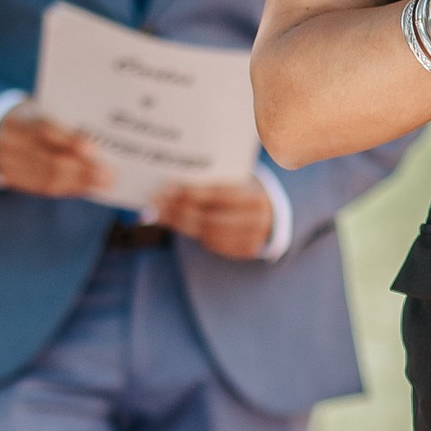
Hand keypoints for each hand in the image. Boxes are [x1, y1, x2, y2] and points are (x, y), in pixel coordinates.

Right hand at [0, 109, 110, 198]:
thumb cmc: (31, 120)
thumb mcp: (41, 111)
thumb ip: (63, 123)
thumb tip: (95, 144)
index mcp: (20, 121)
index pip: (46, 131)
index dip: (69, 141)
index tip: (92, 149)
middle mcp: (12, 143)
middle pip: (49, 160)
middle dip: (82, 170)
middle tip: (108, 175)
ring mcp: (9, 164)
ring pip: (47, 179)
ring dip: (79, 183)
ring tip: (102, 184)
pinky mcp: (12, 180)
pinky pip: (42, 189)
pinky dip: (67, 189)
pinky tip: (85, 188)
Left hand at [149, 176, 278, 259]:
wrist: (275, 212)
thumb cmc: (247, 190)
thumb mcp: (237, 180)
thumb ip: (212, 182)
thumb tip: (172, 186)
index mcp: (255, 197)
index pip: (217, 195)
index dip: (189, 193)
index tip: (164, 189)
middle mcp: (257, 220)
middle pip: (209, 219)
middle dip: (178, 212)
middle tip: (154, 205)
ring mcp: (253, 239)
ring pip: (208, 234)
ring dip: (181, 225)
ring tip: (160, 215)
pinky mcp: (246, 251)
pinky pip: (214, 245)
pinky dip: (195, 234)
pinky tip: (178, 225)